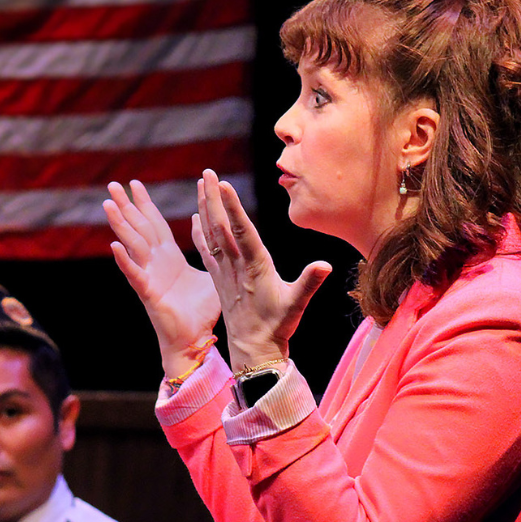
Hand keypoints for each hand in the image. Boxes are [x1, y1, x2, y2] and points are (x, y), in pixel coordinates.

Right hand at [103, 180, 220, 378]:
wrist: (195, 341)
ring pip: (132, 245)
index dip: (145, 203)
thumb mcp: (210, 274)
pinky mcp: (149, 293)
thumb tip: (221, 236)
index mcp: (169, 257)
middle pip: (138, 227)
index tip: (135, 184)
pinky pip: (135, 275)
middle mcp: (156, 263)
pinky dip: (125, 261)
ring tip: (108, 204)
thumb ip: (211, 253)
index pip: (154, 223)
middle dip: (127, 205)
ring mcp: (149, 276)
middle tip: (113, 184)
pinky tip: (114, 246)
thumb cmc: (202, 311)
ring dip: (120, 224)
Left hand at [193, 170, 331, 370]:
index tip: (223, 184)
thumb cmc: (278, 325)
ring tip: (201, 184)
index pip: (241, 231)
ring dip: (205, 208)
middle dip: (214, 198)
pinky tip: (195, 217)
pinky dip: (199, 231)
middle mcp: (235, 265)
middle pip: (221, 226)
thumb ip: (309, 282)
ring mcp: (224, 271)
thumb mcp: (296, 304)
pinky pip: (206, 249)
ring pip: (210, 233)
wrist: (253, 349)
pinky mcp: (218, 278)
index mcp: (254, 266)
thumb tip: (325, 264)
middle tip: (207, 172)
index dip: (232, 207)